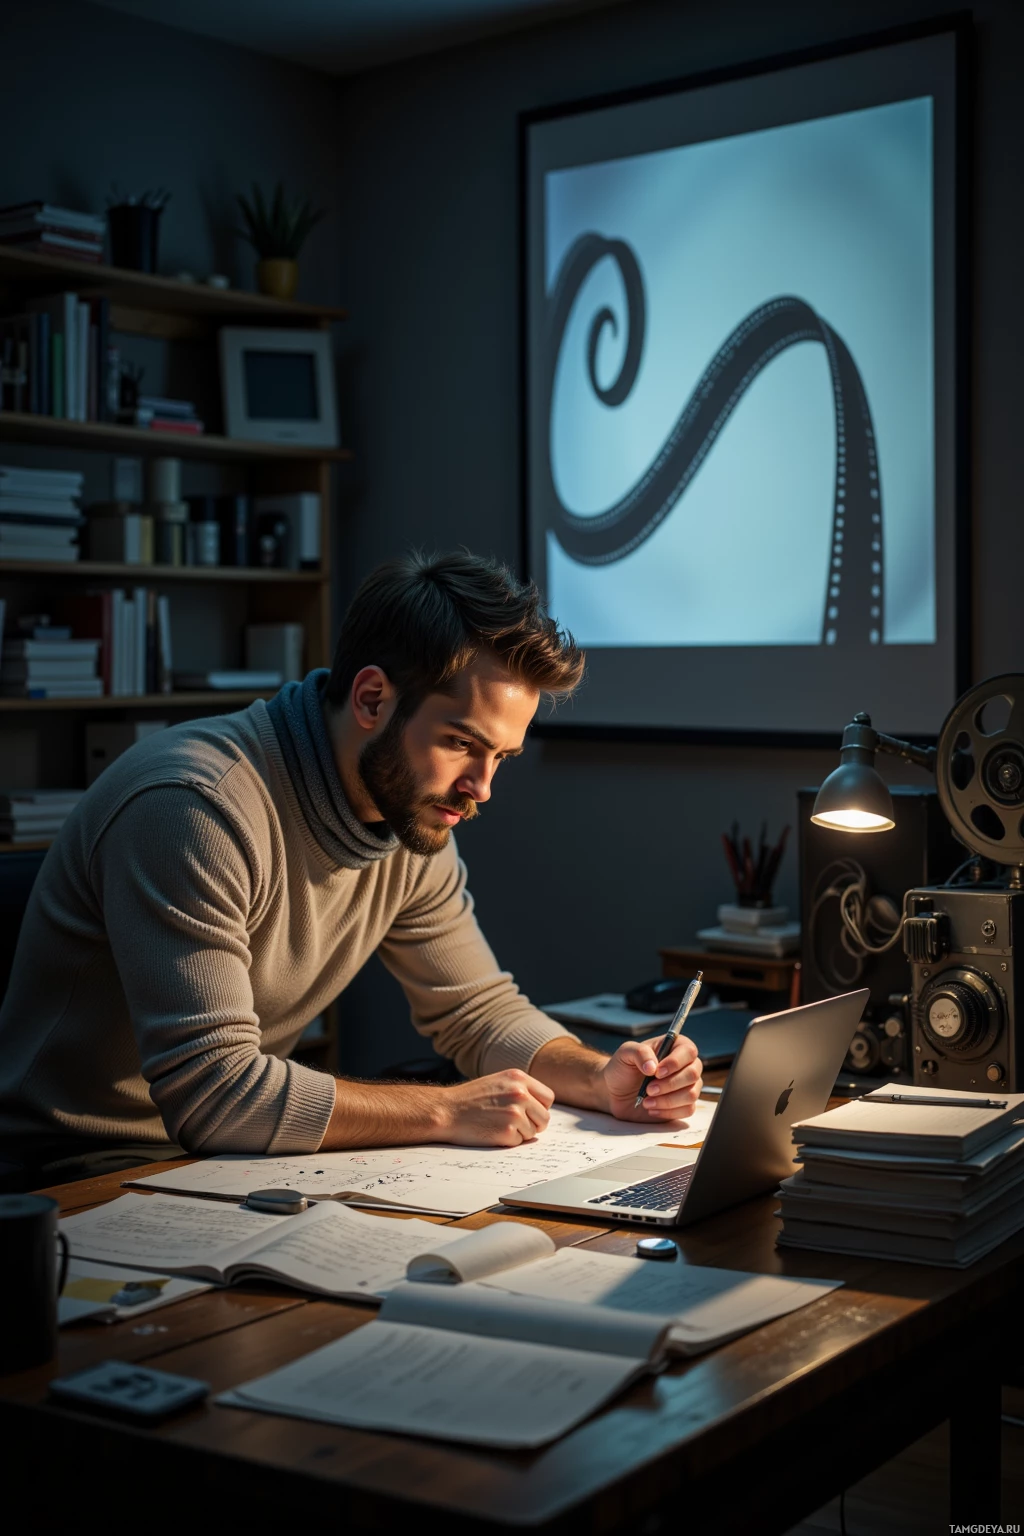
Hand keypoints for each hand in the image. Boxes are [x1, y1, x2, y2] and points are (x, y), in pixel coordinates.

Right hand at [436, 1069, 555, 1146]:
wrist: (446, 1110)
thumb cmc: (470, 1099)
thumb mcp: (498, 1082)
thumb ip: (520, 1089)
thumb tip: (542, 1107)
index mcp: (518, 1078)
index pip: (548, 1097)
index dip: (539, 1107)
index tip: (528, 1112)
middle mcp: (520, 1093)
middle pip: (544, 1117)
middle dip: (533, 1124)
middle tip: (514, 1124)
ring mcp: (515, 1113)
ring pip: (533, 1132)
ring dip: (519, 1133)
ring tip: (497, 1125)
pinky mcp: (507, 1131)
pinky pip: (519, 1142)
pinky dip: (508, 1141)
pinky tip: (492, 1132)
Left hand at [601, 1034, 702, 1123]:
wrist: (615, 1092)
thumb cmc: (623, 1068)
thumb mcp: (625, 1053)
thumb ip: (640, 1053)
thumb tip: (653, 1066)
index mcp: (675, 1046)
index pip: (688, 1051)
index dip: (675, 1062)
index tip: (657, 1072)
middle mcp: (685, 1065)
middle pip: (693, 1074)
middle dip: (669, 1084)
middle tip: (648, 1089)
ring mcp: (686, 1086)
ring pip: (692, 1094)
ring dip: (668, 1100)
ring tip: (647, 1101)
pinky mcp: (683, 1104)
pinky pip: (688, 1110)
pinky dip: (668, 1111)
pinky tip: (652, 1108)